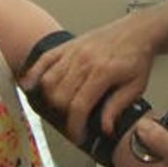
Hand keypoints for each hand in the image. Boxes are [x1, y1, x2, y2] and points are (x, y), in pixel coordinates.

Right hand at [19, 13, 156, 140]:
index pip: (79, 106)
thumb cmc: (137, 57)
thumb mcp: (136, 86)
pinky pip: (44, 60)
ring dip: (51, 99)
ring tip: (61, 108)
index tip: (78, 136)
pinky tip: (30, 85)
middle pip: (60, 96)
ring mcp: (73, 51)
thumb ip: (117, 107)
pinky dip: (33, 74)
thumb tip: (104, 128)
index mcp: (103, 72)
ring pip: (49, 81)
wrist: (138, 30)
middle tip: (73, 122)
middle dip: (65, 115)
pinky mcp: (68, 45)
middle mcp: (84, 60)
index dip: (76, 126)